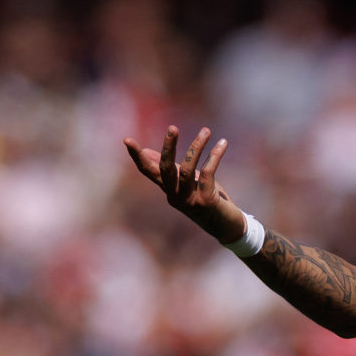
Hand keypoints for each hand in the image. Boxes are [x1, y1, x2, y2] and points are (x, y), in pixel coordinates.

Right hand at [124, 126, 245, 243]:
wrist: (228, 227)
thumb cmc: (208, 200)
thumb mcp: (188, 183)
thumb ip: (172, 170)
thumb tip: (149, 152)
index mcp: (169, 190)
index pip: (148, 171)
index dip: (137, 156)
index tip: (127, 140)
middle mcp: (175, 196)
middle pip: (165, 169)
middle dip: (168, 147)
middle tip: (173, 127)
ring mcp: (189, 200)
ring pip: (187, 169)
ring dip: (197, 147)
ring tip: (206, 131)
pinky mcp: (205, 201)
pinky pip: (208, 173)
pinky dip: (215, 156)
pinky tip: (222, 143)